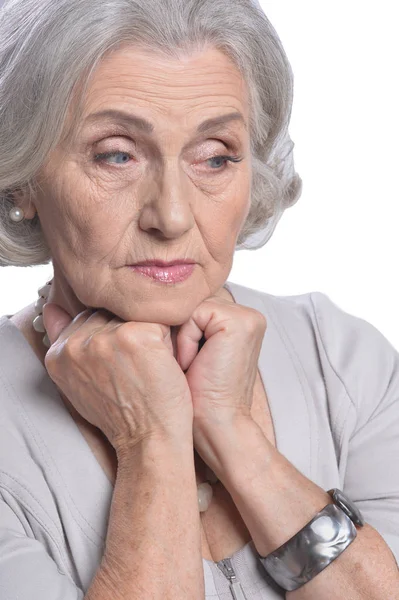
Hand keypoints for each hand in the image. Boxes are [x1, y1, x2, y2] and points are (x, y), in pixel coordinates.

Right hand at [42, 303, 193, 453]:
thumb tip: (51, 308)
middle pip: (111, 313)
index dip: (110, 336)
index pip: (88, 317)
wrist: (148, 440)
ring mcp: (105, 338)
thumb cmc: (120, 414)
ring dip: (148, 334)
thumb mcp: (79, 382)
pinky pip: (160, 320)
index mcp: (59, 353)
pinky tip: (162, 364)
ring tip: (148, 365)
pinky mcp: (136, 336)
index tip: (119, 362)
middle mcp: (76, 343)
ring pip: (134, 315)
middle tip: (135, 367)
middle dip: (128, 332)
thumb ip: (64, 342)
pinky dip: (167, 341)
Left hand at [175, 294, 266, 456]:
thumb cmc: (198, 396)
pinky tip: (193, 364)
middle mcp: (247, 314)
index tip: (177, 361)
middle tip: (183, 366)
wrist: (216, 424)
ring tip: (189, 367)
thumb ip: (186, 322)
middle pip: (190, 304)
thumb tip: (152, 302)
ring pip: (189, 308)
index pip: (193, 305)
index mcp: (239, 320)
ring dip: (180, 338)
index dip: (176, 330)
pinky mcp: (238, 321)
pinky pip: (193, 315)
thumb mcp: (191, 351)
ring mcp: (247, 316)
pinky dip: (185, 340)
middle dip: (177, 333)